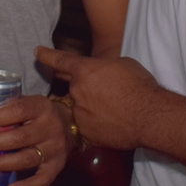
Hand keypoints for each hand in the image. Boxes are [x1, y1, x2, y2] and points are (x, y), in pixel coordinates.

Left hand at [0, 93, 71, 185]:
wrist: (70, 123)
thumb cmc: (34, 113)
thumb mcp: (18, 102)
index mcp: (40, 106)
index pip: (19, 110)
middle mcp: (50, 126)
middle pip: (21, 137)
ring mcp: (55, 148)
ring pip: (28, 158)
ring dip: (4, 164)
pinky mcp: (57, 166)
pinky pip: (43, 180)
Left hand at [35, 46, 160, 149]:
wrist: (149, 116)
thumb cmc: (139, 86)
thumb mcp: (122, 64)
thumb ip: (105, 67)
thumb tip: (102, 71)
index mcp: (84, 70)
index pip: (60, 60)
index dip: (47, 55)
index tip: (36, 52)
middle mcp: (76, 91)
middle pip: (73, 88)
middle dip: (85, 90)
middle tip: (104, 93)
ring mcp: (79, 113)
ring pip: (79, 108)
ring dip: (90, 108)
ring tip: (111, 110)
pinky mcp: (86, 133)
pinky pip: (86, 126)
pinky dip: (96, 124)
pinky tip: (112, 123)